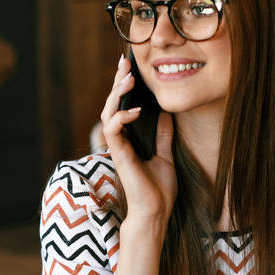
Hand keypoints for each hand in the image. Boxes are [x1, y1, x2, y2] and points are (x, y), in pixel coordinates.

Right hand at [100, 55, 176, 228]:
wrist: (156, 212)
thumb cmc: (159, 190)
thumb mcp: (166, 155)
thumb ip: (163, 135)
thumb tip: (165, 114)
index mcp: (130, 140)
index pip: (123, 107)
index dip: (124, 88)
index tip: (131, 69)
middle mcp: (120, 142)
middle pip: (112, 105)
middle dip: (117, 83)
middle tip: (124, 63)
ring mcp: (118, 148)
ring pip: (108, 113)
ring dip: (117, 94)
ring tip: (128, 79)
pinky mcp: (118, 155)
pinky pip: (113, 130)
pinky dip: (122, 117)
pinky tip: (135, 110)